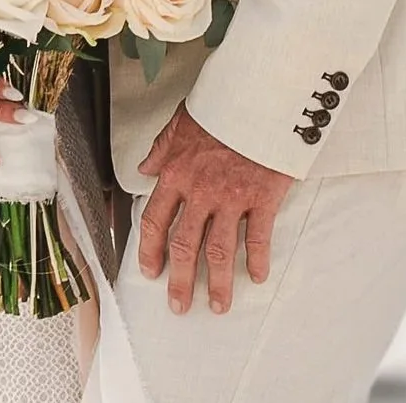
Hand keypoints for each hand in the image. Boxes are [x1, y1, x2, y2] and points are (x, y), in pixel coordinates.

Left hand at [136, 105, 293, 315]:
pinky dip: (257, 260)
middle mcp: (200, 191)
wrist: (259, 98)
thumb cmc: (221, 108)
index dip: (150, 250)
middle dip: (180, 280)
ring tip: (217, 306)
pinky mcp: (262, 199)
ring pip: (219, 249)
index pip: (155, 220)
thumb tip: (143, 169)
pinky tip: (255, 277)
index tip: (150, 272)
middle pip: (185, 245)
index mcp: (176, 173)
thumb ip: (161, 149)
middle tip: (179, 305)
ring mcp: (232, 198)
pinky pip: (258, 237)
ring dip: (217, 282)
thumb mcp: (181, 122)